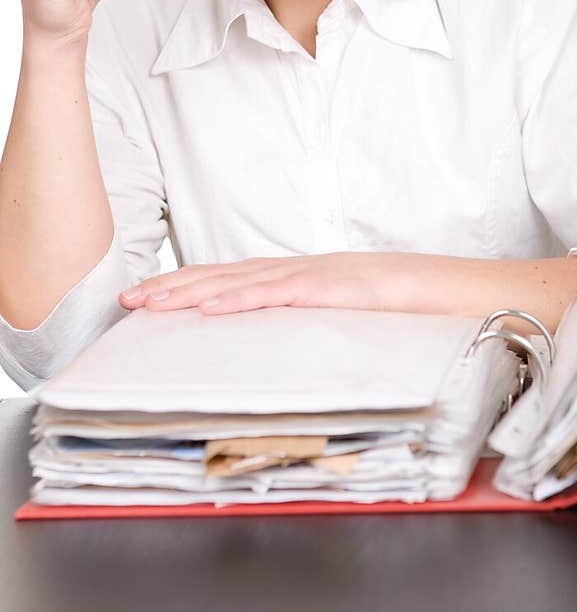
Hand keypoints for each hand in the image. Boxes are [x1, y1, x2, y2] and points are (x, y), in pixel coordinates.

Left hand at [118, 253, 399, 315]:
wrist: (414, 285)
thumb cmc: (370, 301)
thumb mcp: (319, 310)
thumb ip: (287, 317)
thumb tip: (255, 340)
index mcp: (279, 275)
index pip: (217, 277)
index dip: (178, 285)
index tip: (142, 297)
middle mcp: (280, 270)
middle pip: (213, 275)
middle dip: (168, 287)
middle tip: (127, 300)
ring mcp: (297, 277)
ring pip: (232, 282)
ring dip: (189, 292)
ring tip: (153, 303)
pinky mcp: (316, 289)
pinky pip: (270, 294)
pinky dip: (237, 299)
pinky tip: (210, 307)